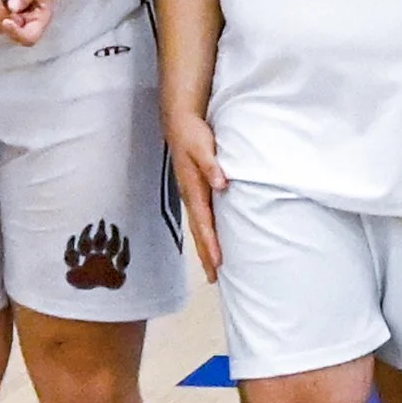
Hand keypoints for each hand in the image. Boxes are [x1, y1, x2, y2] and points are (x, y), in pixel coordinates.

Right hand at [164, 108, 226, 279]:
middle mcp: (190, 196)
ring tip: (213, 269)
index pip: (203, 222)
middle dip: (205, 255)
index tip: (218, 262)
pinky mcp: (195, 193)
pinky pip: (201, 219)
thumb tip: (222, 184)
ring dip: (205, 248)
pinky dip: (206, 234)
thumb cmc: (193, 135)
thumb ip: (212, 165)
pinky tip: (212, 242)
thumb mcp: (203, 146)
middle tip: (214, 278)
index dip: (211, 243)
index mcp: (193, 189)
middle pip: (199, 232)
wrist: (179, 124)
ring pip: (199, 228)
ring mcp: (191, 196)